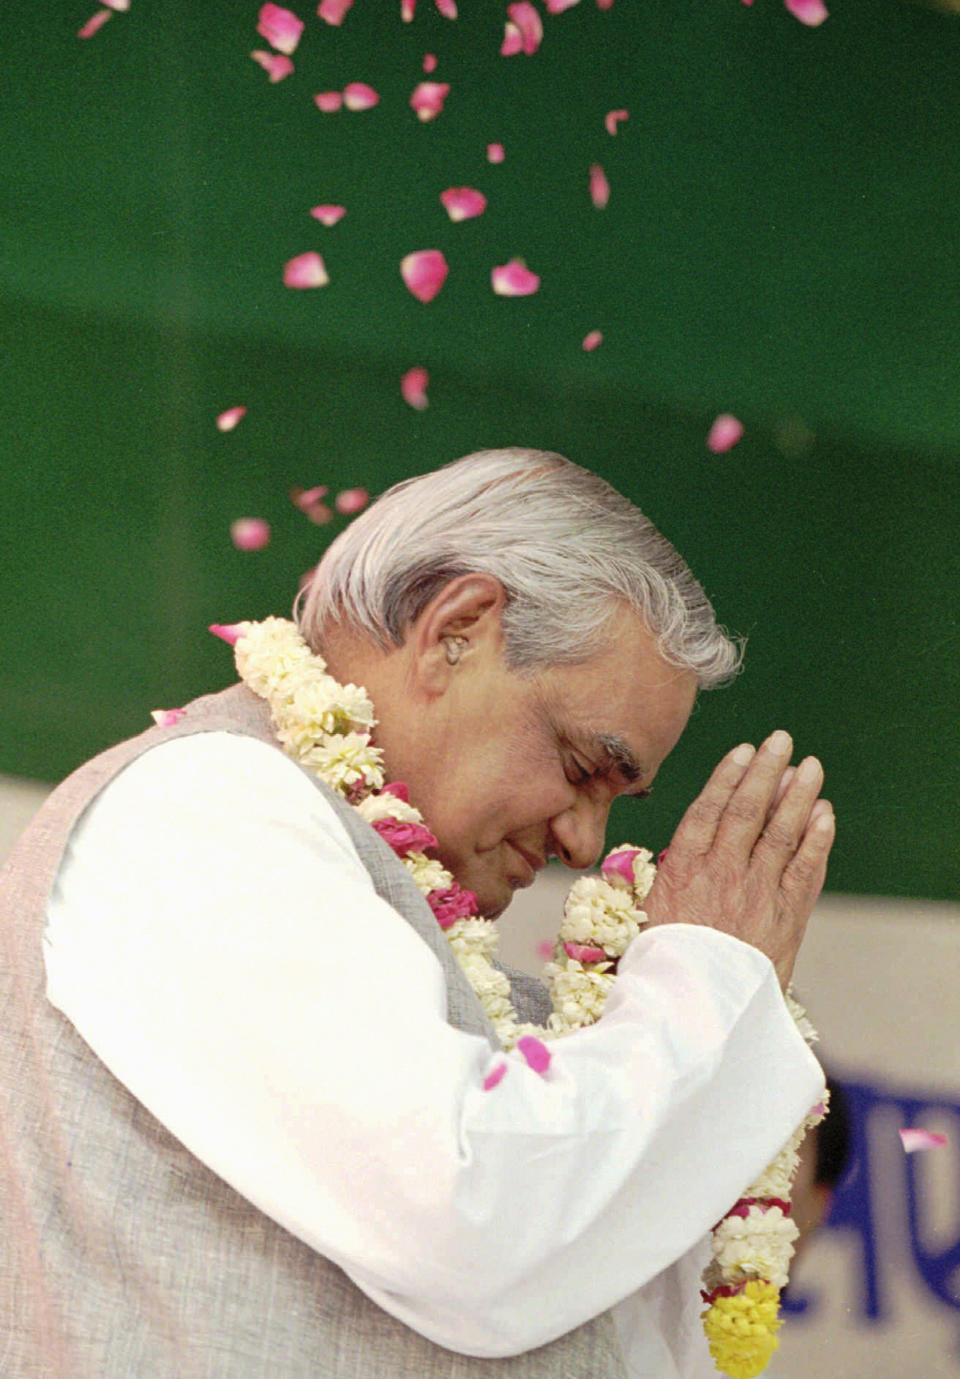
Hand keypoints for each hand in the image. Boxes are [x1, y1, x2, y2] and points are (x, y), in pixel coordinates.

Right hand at [644, 732, 835, 989]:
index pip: (708, 811)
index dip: (727, 778)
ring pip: (781, 832)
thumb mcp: (637, 921)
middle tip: (781, 740)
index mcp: (682, 872)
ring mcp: (757, 894)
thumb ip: (646, 886)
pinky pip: (806, 869)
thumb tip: (636, 862)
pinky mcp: (785, 918)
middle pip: (748, 811)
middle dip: (766, 772)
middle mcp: (722, 875)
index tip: (742, 751)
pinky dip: (817, 839)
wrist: (694, 1017)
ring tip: (809, 767)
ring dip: (798, 795)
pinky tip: (824, 815)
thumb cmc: (658, 971)